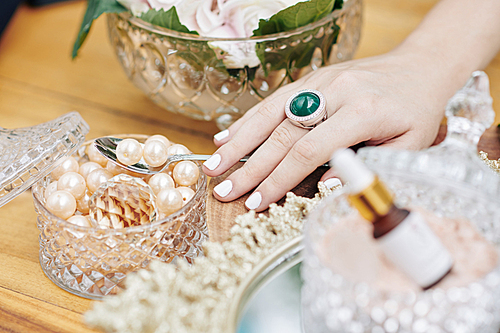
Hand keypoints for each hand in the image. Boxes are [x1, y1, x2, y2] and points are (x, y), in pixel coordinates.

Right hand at [201, 50, 460, 210]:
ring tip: (213, 164)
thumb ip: (367, 167)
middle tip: (223, 190)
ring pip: (271, 112)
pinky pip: (275, 99)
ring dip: (239, 140)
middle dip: (250, 166)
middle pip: (283, 134)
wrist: (421, 67)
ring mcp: (320, 81)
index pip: (309, 151)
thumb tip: (321, 187)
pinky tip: (228, 135)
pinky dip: (249, 119)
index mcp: (362, 113)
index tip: (256, 203)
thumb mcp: (407, 147)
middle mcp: (335, 93)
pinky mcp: (313, 78)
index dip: (279, 180)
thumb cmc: (416, 112)